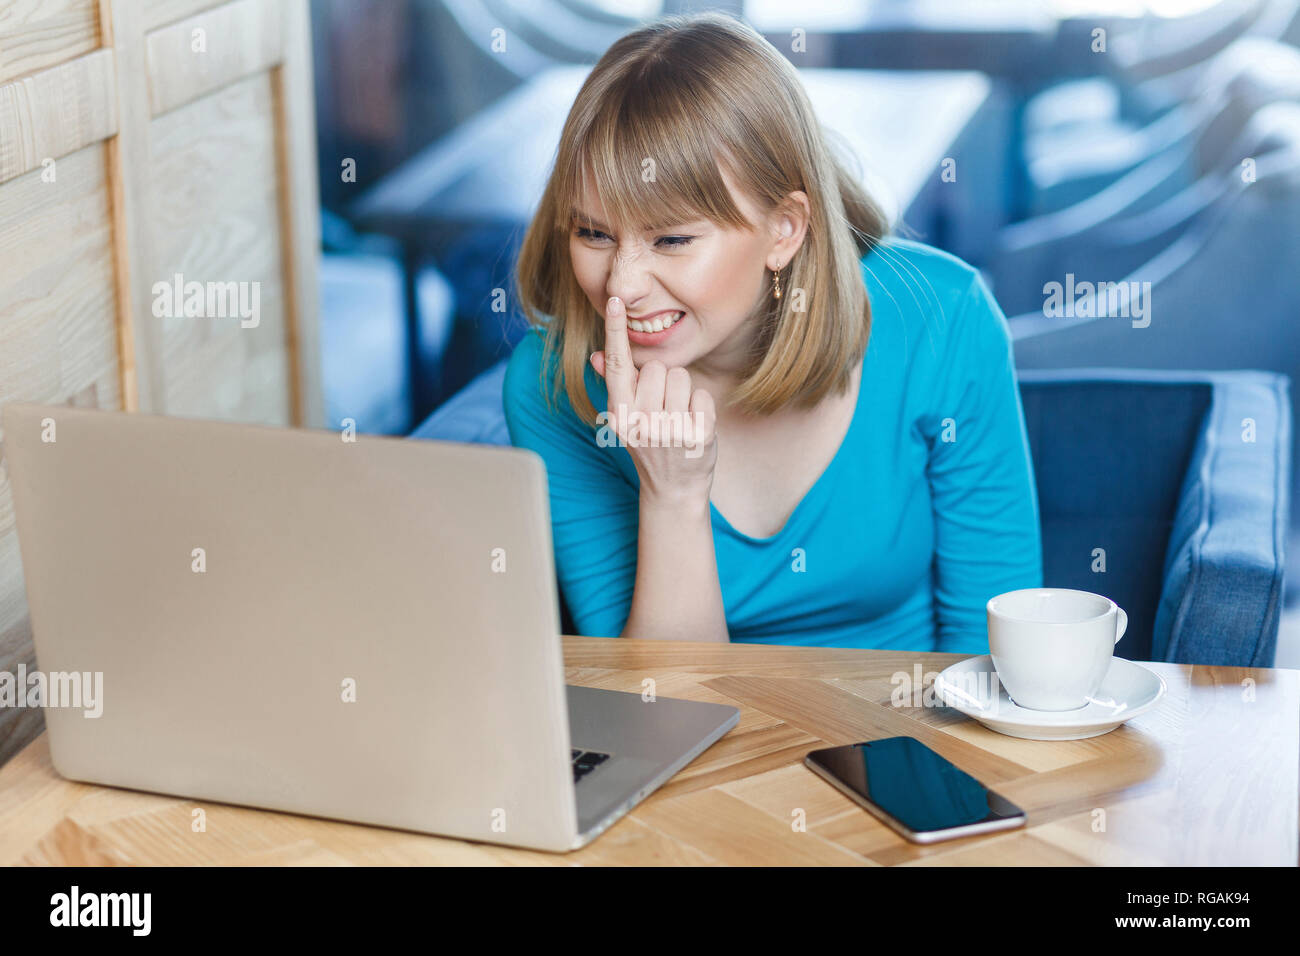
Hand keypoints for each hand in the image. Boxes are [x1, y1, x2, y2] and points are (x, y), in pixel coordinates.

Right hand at [590, 296, 717, 505]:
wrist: (674, 490)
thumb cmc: (651, 445)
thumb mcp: (628, 419)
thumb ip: (617, 387)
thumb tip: (597, 356)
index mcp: (619, 414)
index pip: (616, 364)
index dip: (615, 330)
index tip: (616, 299)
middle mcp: (640, 422)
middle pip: (657, 366)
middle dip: (663, 380)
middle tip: (663, 408)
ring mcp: (669, 430)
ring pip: (681, 377)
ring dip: (683, 391)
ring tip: (677, 416)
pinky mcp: (698, 436)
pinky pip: (702, 396)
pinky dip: (702, 407)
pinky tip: (693, 427)